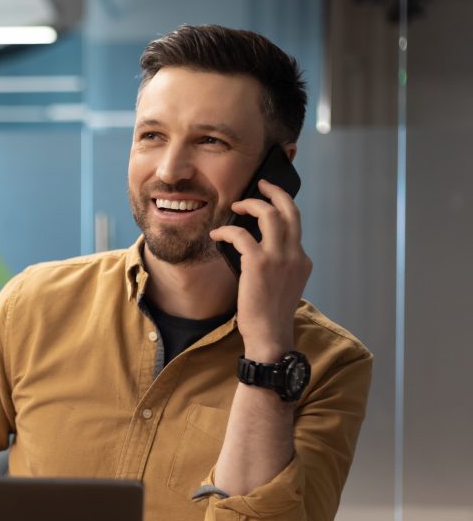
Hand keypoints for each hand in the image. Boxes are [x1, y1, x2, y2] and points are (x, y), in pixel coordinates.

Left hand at [209, 179, 311, 362]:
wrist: (269, 336)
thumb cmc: (269, 314)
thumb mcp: (282, 285)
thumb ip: (277, 265)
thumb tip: (252, 247)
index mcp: (303, 260)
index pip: (295, 225)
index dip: (281, 210)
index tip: (269, 202)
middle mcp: (295, 255)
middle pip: (290, 210)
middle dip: (275, 191)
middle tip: (260, 184)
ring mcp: (279, 257)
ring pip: (269, 214)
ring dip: (250, 205)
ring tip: (235, 206)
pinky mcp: (259, 263)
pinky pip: (241, 235)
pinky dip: (226, 231)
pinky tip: (216, 235)